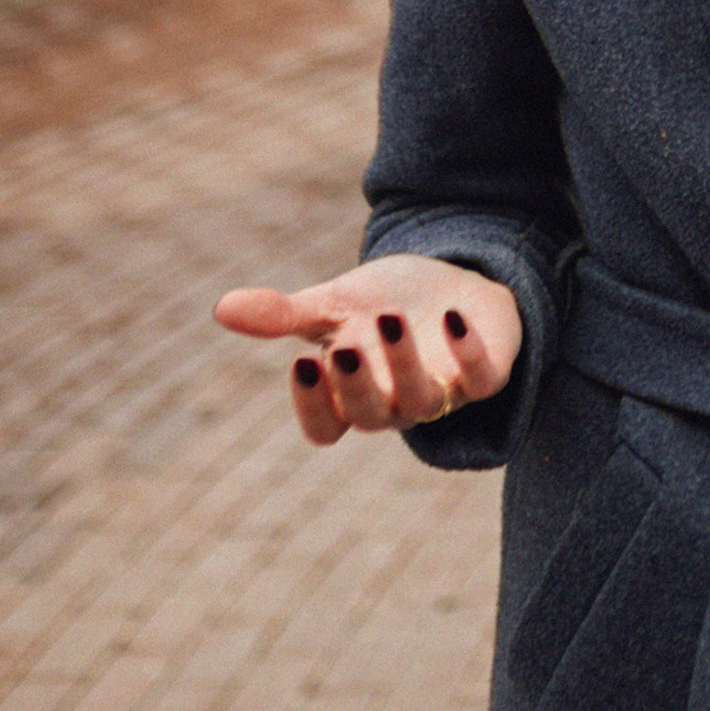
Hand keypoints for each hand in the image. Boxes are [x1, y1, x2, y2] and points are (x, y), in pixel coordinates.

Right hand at [213, 254, 519, 446]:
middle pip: (373, 416)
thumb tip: (221, 307)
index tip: (300, 362)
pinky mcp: (487, 373)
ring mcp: (444, 392)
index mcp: (354, 397)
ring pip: (422, 401)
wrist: (456, 284)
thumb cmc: (387, 304)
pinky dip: (467, 353)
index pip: (327, 426)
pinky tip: (452, 316)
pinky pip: (483, 380)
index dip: (313, 405)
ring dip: (406, 363)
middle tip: (343, 348)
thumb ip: (284, 315)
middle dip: (358, 385)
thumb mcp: (335, 305)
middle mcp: (397, 403)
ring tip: (389, 318)